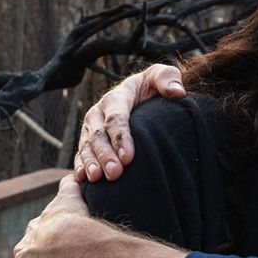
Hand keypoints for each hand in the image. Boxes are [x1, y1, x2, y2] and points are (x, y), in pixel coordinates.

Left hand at [10, 171, 95, 257]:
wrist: (71, 245)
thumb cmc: (73, 221)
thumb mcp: (70, 196)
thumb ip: (69, 185)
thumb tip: (72, 175)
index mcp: (35, 228)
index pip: (39, 235)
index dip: (50, 240)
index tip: (62, 245)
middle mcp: (23, 247)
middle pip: (29, 255)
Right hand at [76, 63, 184, 180]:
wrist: (137, 96)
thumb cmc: (150, 88)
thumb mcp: (159, 77)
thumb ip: (168, 78)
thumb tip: (177, 92)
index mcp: (115, 98)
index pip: (115, 118)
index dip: (120, 137)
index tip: (129, 158)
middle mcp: (98, 113)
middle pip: (98, 135)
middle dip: (105, 155)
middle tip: (115, 174)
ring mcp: (90, 129)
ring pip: (86, 146)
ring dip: (91, 163)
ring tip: (97, 179)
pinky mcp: (87, 142)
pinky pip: (80, 155)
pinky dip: (80, 167)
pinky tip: (83, 180)